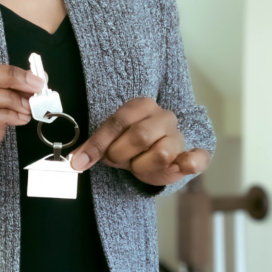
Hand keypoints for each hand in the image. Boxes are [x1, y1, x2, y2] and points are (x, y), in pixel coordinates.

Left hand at [69, 97, 210, 185]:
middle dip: (120, 154)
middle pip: (140, 136)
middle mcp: (163, 117)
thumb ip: (94, 147)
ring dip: (141, 166)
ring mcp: (179, 136)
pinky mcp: (192, 155)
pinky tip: (181, 165)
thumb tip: (75, 162)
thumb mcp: (110, 140)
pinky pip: (196, 159)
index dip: (98, 144)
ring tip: (136, 164)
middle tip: (116, 160)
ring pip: (161, 153)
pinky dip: (190, 163)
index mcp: (141, 105)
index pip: (118, 122)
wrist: (156, 149)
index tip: (80, 162)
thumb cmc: (129, 143)